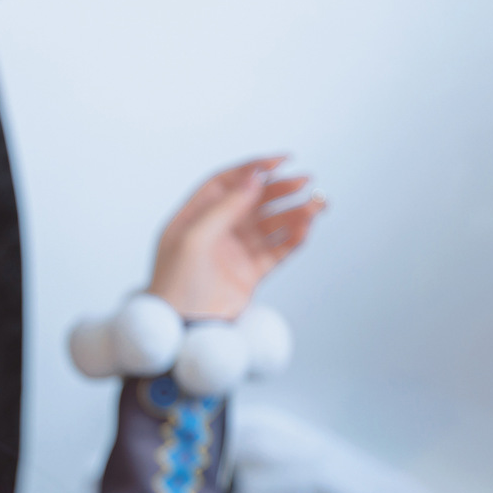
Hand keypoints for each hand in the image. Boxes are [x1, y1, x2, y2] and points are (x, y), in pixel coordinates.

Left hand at [147, 156, 325, 320]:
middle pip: (252, 201)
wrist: (182, 330)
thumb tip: (253, 179)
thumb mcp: (194, 240)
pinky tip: (307, 228)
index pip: (226, 183)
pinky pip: (277, 250)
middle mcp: (215, 232)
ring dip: (294, 213)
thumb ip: (225, 207)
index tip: (280, 161)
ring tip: (317, 205)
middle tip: (304, 181)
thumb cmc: (175, 287)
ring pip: (270, 225)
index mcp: (194, 218)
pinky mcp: (249, 273)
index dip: (253, 169)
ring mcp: (234, 253)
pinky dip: (294, 238)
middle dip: (280, 189)